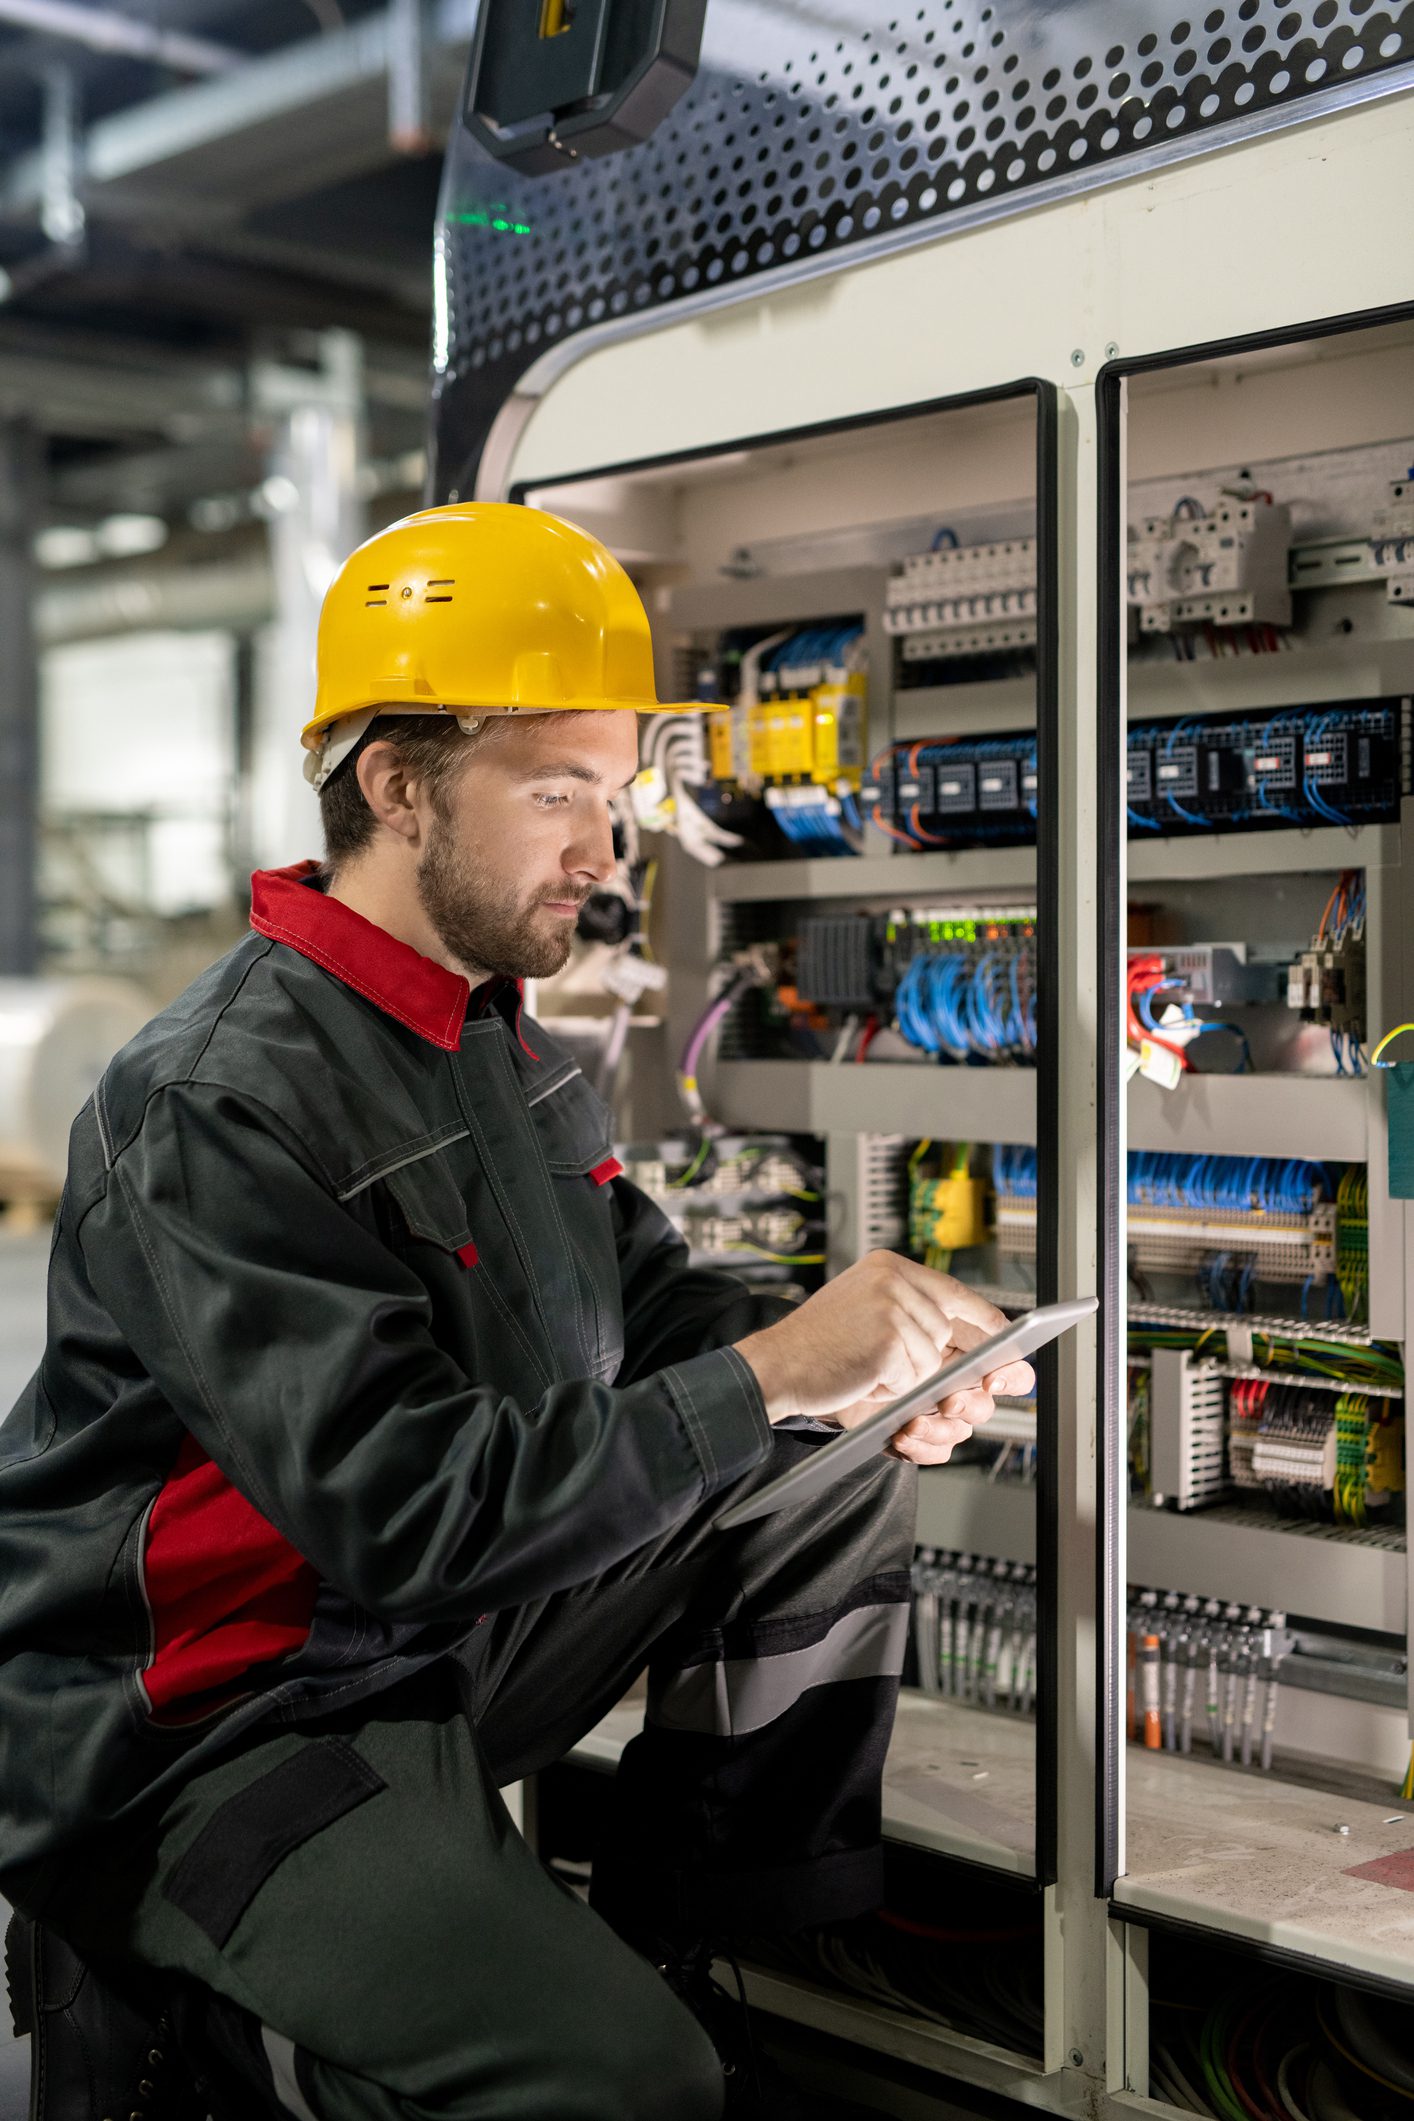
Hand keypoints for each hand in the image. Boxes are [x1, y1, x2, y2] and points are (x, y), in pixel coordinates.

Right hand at [735, 1251, 1034, 1452]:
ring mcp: (891, 1308)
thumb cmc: (819, 1348)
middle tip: (896, 1363)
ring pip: (931, 1359)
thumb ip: (914, 1317)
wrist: (776, 1366)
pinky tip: (863, 1375)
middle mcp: (892, 1279)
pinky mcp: (888, 1341)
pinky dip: (891, 1387)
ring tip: (867, 1365)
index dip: (982, 1317)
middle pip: (945, 1331)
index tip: (1003, 1335)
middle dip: (932, 1358)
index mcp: (888, 1266)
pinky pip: (913, 1377)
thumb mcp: (868, 1314)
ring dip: (905, 1375)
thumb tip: (972, 1343)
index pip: (952, 1291)